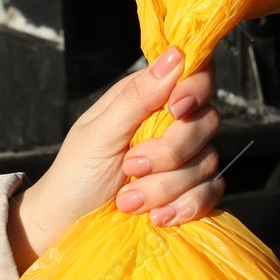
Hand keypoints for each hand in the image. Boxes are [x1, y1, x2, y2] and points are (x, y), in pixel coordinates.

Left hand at [7, 46, 223, 271]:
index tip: (176, 109)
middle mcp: (171, 124)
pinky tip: (157, 217)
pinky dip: (185, 207)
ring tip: (129, 201)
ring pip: (208, 162)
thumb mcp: (99, 134)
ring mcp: (185, 160)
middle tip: (131, 167)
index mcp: (148, 98)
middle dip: (171, 151)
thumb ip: (137, 97)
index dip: (196, 88)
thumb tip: (176, 55)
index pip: (196, 75)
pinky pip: (211, 193)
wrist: (68, 224)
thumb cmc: (76, 174)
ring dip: (166, 188)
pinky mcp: (191, 192)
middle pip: (206, 120)